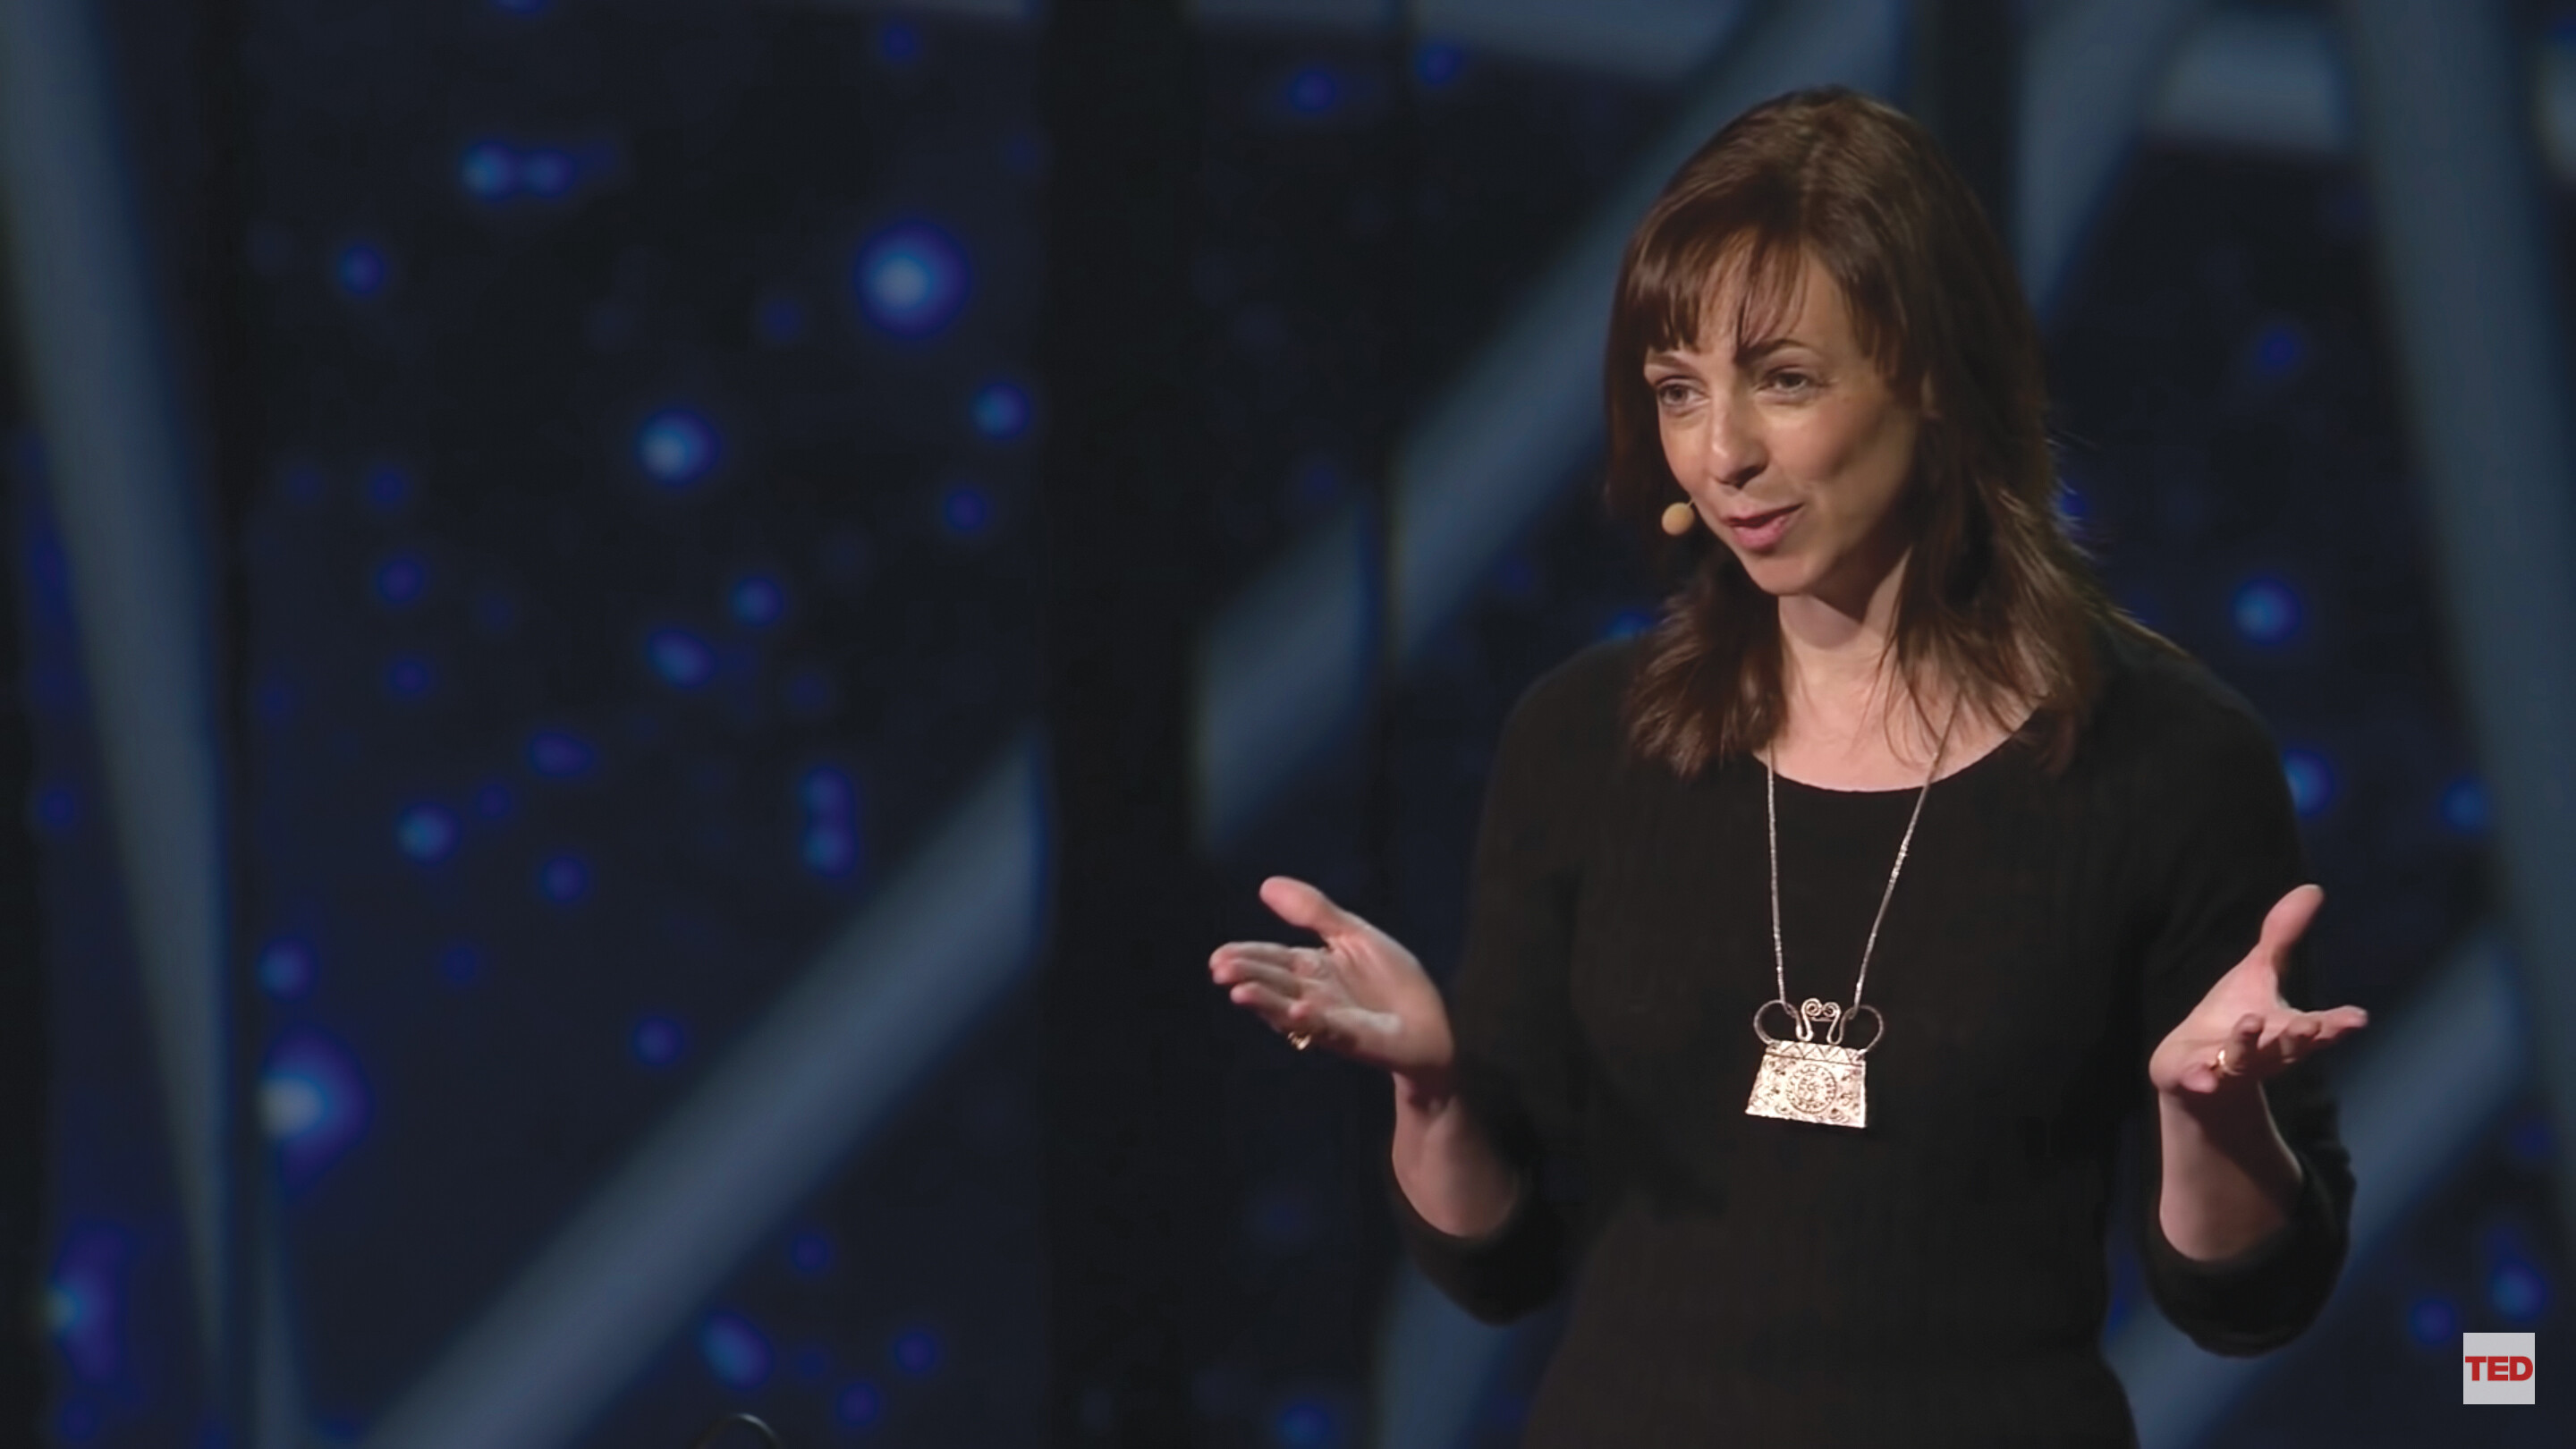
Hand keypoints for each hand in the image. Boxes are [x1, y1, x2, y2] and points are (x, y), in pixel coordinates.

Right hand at [1208, 876, 1455, 1087]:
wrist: (1430, 1023)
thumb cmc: (1392, 980)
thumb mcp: (1353, 934)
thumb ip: (1313, 911)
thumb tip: (1265, 884)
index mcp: (1311, 968)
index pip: (1272, 959)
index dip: (1245, 957)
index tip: (1217, 957)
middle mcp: (1311, 995)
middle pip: (1273, 983)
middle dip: (1247, 977)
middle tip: (1219, 971)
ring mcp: (1328, 1019)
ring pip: (1289, 1009)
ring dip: (1265, 1002)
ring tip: (1240, 993)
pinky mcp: (1351, 1038)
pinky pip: (1327, 1029)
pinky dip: (1313, 1020)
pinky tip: (1300, 1008)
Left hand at [2149, 884, 2368, 1099]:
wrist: (2192, 1065)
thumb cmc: (2236, 1014)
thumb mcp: (2259, 970)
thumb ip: (2282, 936)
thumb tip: (2313, 889)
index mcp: (2285, 1030)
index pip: (2319, 1028)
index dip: (2336, 1024)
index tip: (2356, 1019)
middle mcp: (2264, 1053)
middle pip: (2286, 1048)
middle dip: (2298, 1038)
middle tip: (2309, 1027)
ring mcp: (2230, 1066)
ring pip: (2243, 1059)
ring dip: (2247, 1045)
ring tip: (2249, 1023)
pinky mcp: (2195, 1074)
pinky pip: (2199, 1078)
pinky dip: (2201, 1079)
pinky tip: (2202, 1079)